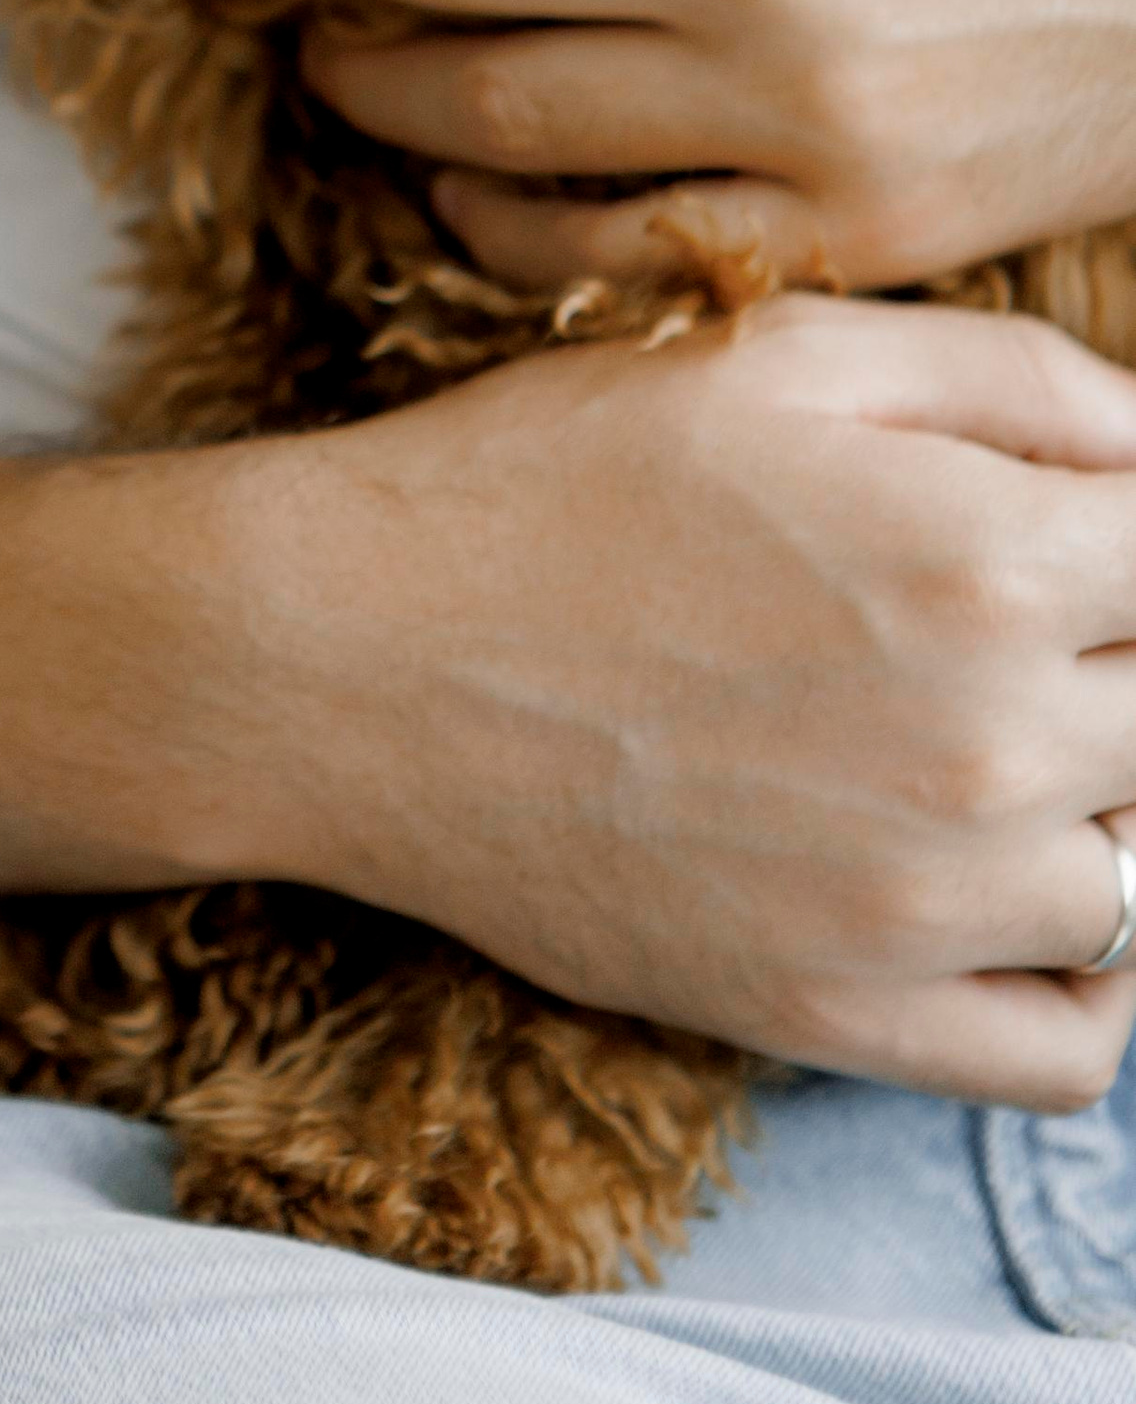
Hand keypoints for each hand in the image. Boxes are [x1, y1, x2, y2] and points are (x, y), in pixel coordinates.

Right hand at [212, 298, 1135, 1104]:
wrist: (346, 654)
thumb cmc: (550, 476)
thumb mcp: (773, 353)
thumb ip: (1006, 376)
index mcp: (986, 551)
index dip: (1133, 541)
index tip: (1073, 541)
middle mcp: (988, 735)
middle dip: (1112, 659)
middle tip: (1009, 629)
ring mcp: (922, 900)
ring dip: (1098, 805)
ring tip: (993, 741)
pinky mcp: (838, 1016)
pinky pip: (1074, 1050)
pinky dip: (1096, 986)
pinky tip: (1025, 900)